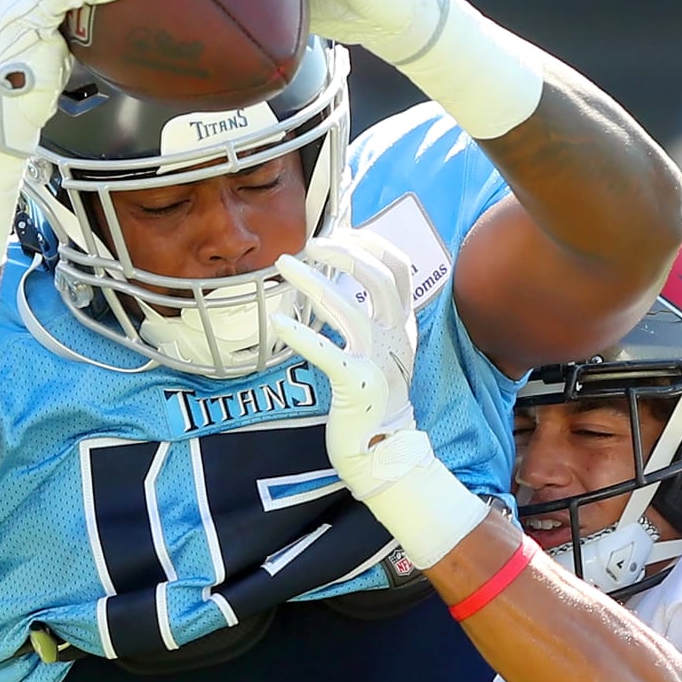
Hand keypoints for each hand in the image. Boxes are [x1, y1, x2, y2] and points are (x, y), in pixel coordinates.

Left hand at [270, 230, 425, 500]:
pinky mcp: (358, 385)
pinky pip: (328, 352)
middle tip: (309, 244)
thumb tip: (343, 275)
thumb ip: (371, 315)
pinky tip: (278, 323)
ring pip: (350, 309)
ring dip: (313, 282)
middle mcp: (396, 338)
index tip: (342, 230)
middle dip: (343, 253)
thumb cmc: (373, 398)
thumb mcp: (383, 350)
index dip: (372, 244)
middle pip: (379, 279)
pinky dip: (302, 335)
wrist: (381, 450)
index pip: (399, 270)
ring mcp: (379, 360)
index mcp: (403, 326)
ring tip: (284, 265)